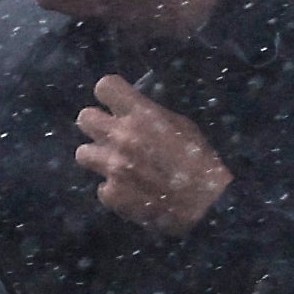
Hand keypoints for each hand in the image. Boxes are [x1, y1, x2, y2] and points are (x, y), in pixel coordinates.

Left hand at [74, 76, 233, 235]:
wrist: (209, 206)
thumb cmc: (203, 162)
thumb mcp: (184, 127)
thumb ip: (153, 117)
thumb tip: (135, 114)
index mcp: (142, 115)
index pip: (105, 87)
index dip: (110, 96)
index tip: (117, 105)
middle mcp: (121, 136)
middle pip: (84, 118)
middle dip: (98, 125)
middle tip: (114, 136)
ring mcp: (113, 167)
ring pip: (83, 153)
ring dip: (100, 157)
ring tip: (119, 166)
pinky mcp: (112, 194)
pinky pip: (102, 187)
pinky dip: (115, 190)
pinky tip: (133, 192)